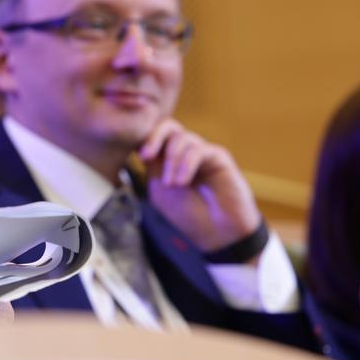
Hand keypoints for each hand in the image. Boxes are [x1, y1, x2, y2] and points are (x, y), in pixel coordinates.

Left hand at [140, 119, 260, 252]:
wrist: (217, 233)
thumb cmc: (188, 214)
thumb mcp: (160, 189)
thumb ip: (152, 165)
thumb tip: (144, 143)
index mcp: (168, 158)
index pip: (154, 135)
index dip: (144, 140)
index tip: (141, 157)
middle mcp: (185, 151)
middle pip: (169, 127)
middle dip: (154, 138)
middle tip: (147, 156)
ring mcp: (202, 153)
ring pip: (182, 138)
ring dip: (171, 160)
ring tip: (172, 185)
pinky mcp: (219, 157)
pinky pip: (199, 150)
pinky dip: (186, 164)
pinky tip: (182, 183)